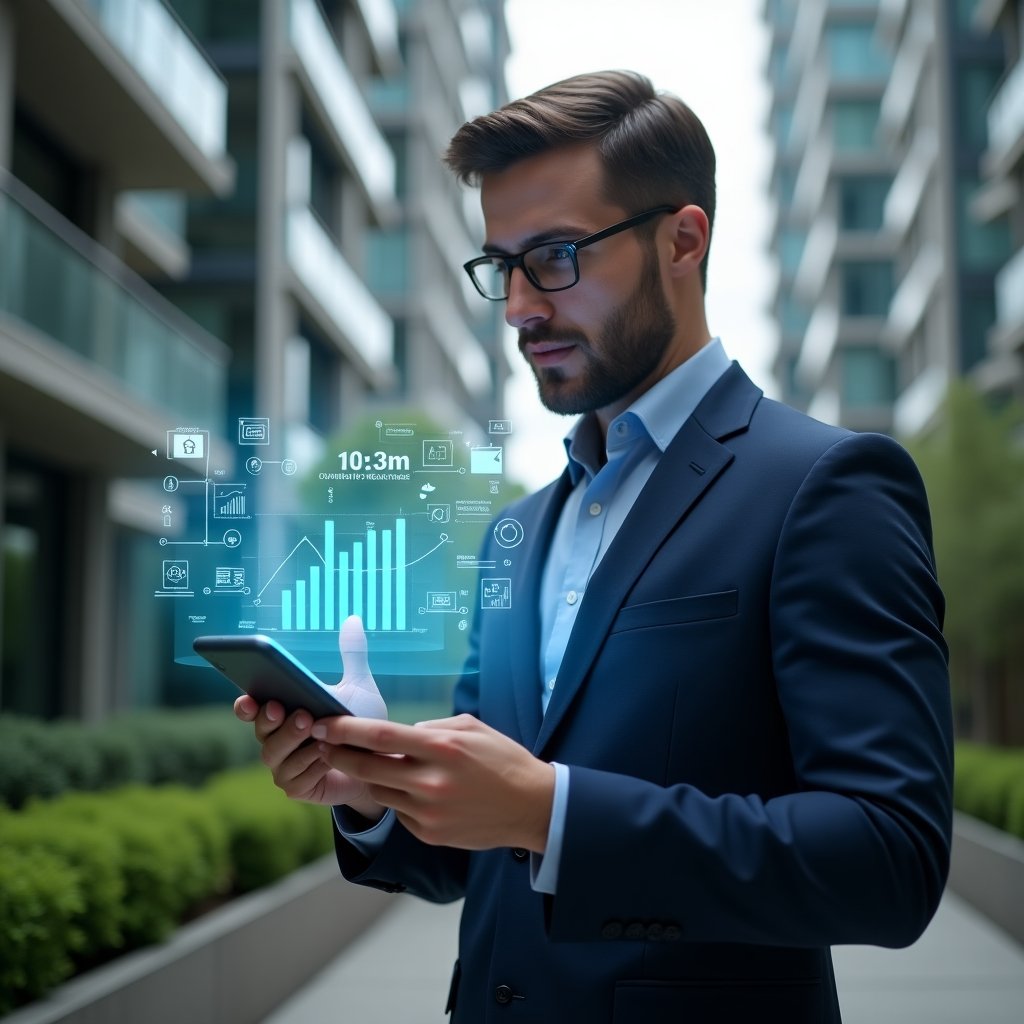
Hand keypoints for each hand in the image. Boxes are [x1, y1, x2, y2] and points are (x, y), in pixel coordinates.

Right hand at [232, 616, 387, 817]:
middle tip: (293, 711)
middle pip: (262, 731)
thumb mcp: (358, 687)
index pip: (251, 709)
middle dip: (273, 722)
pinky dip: (313, 767)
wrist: (378, 766)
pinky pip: (297, 778)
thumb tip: (354, 619)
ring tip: (317, 733)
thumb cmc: (360, 726)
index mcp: (282, 714)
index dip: (245, 705)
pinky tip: (328, 758)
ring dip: (296, 744)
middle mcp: (276, 740)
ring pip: (277, 756)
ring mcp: (284, 766)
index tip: (248, 698)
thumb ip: (351, 655)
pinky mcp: (297, 788)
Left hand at [310, 713, 555, 852]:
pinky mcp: (430, 834)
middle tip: (323, 745)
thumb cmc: (503, 760)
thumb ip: (432, 728)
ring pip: (379, 792)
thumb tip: (400, 734)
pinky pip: (400, 812)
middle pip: (367, 768)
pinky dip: (401, 799)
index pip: (380, 736)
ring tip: (379, 766)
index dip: (346, 730)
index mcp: (442, 748)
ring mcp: (429, 812)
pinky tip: (419, 792)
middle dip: (338, 755)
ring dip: (371, 777)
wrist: (532, 807)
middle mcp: (431, 781)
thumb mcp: (471, 728)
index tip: (324, 724)